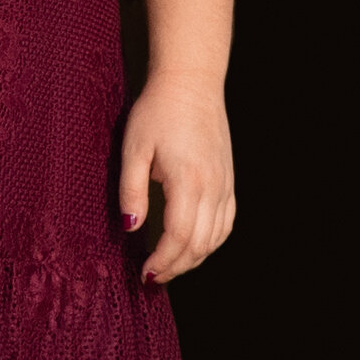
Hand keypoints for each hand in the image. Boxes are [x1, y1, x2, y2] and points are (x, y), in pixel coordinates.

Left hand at [119, 72, 235, 285]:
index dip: (163, 261)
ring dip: (194, 258)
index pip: (178, 236)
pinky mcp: (228, 180)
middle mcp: (212, 187)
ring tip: (170, 266)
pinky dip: (212, 242)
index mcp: (188, 180)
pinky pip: (226, 223)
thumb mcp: (134, 147)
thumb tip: (131, 228)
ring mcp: (225, 185)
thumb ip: (131, 190)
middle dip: (176, 266)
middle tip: (153, 277)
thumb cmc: (158, 111)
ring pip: (215, 238)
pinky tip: (196, 246)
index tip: (145, 273)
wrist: (190, 83)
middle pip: (199, 244)